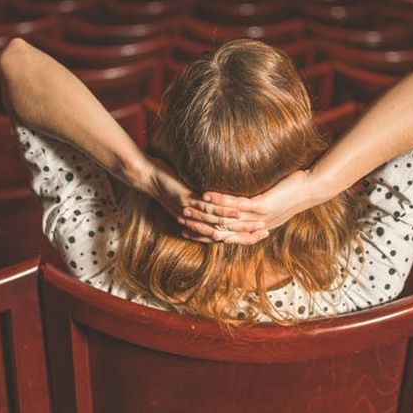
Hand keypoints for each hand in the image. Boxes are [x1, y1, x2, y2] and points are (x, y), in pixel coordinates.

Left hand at [144, 158, 268, 244]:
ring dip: (239, 224)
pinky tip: (237, 209)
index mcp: (196, 222)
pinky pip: (208, 209)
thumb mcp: (188, 193)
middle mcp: (194, 221)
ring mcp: (191, 212)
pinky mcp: (187, 201)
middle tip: (266, 231)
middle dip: (246, 233)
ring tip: (258, 222)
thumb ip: (203, 199)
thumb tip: (219, 196)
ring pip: (218, 222)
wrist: (146, 176)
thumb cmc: (168, 182)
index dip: (242, 236)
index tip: (262, 234)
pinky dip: (224, 210)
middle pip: (224, 232)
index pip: (223, 234)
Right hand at [179, 169, 321, 243]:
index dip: (207, 235)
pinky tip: (206, 193)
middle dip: (200, 226)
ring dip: (205, 213)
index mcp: (256, 228)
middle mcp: (255, 226)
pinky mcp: (263, 205)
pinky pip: (237, 204)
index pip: (227, 236)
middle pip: (222, 231)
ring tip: (187, 206)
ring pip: (226, 219)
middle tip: (180, 220)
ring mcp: (259, 217)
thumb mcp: (272, 201)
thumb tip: (243, 201)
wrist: (313, 189)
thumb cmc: (292, 191)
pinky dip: (220, 199)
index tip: (188, 231)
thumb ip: (256, 205)